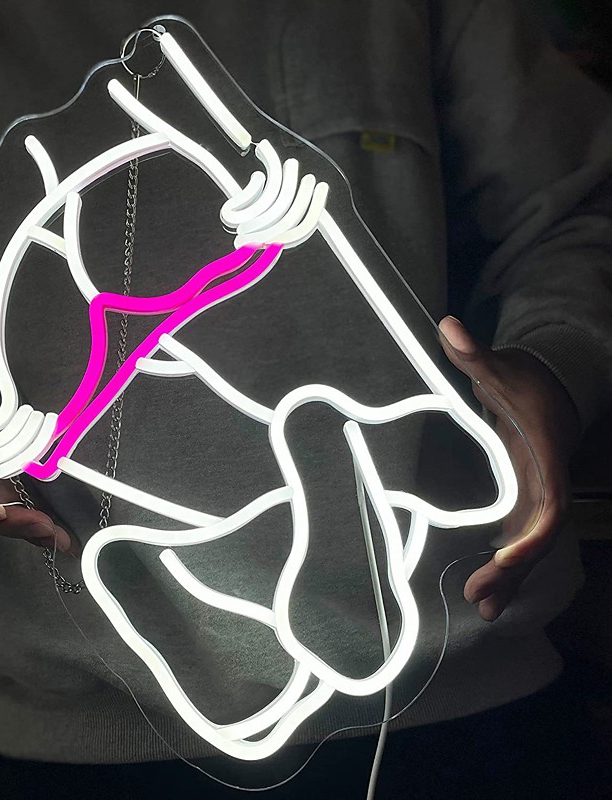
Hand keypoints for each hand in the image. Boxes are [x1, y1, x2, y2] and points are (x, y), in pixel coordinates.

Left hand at [438, 316, 578, 620]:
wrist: (550, 387)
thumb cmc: (525, 380)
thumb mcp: (500, 367)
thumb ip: (475, 354)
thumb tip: (447, 326)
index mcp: (545, 458)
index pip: (549, 506)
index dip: (533, 534)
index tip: (507, 556)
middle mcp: (546, 484)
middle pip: (538, 538)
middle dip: (514, 571)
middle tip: (478, 599)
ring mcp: (537, 495)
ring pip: (530, 546)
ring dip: (511, 578)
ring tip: (481, 610)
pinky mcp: (525, 499)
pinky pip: (520, 539)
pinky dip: (507, 565)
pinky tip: (486, 589)